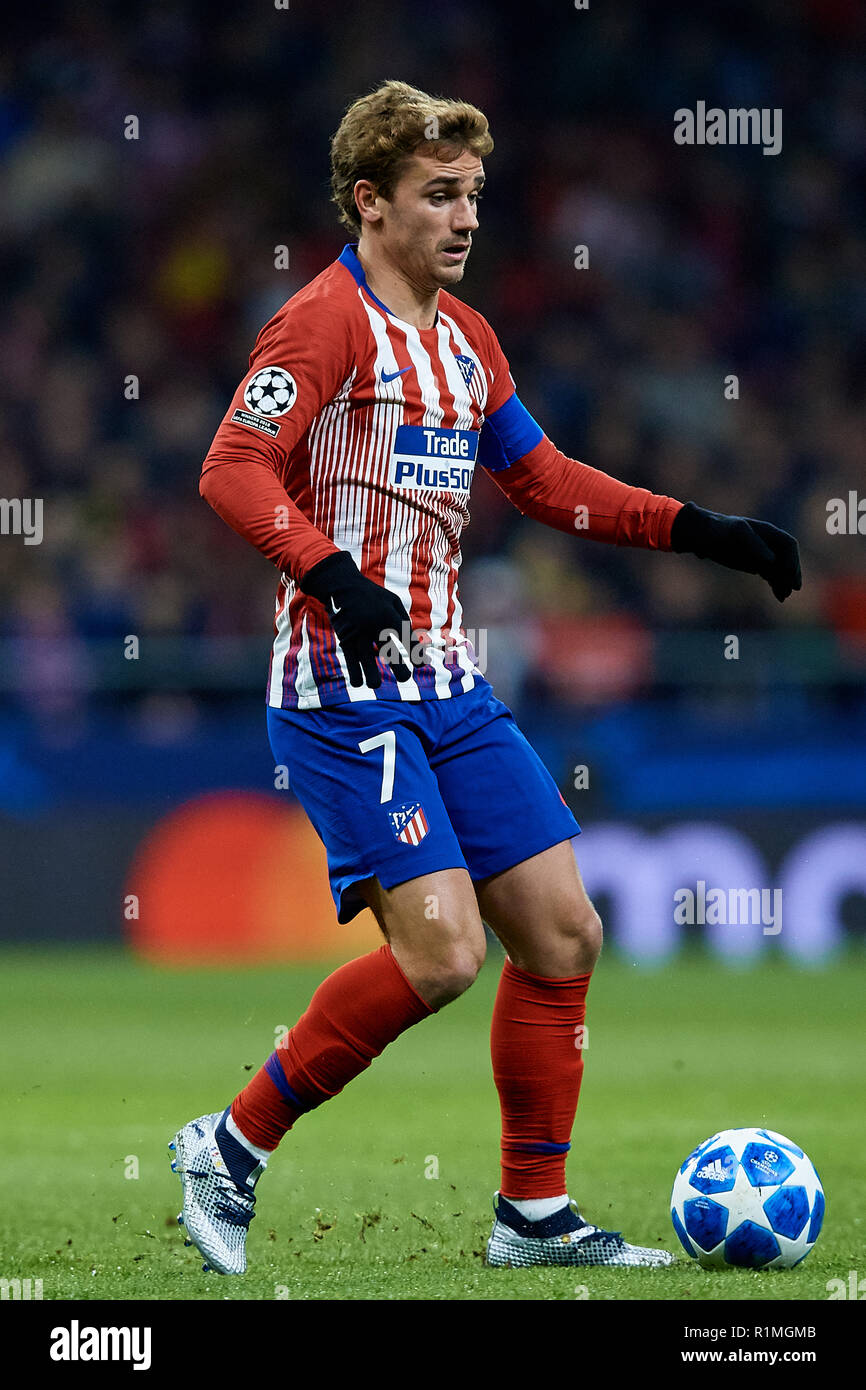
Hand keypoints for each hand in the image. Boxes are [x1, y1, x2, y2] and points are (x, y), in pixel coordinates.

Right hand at [299, 551, 420, 687]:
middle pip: (388, 650)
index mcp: (389, 616)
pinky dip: (354, 673)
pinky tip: (358, 683)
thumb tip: (414, 639)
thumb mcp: (392, 600)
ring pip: (366, 659)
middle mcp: (374, 626)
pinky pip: (350, 658)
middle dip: (398, 667)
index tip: (422, 665)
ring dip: (372, 675)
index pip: (406, 637)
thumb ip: (404, 618)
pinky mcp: (345, 637)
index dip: (416, 652)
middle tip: (405, 678)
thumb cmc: (371, 594)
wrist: (341, 585)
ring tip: (376, 685)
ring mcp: (358, 632)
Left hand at [670, 502, 801, 601]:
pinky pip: (771, 576)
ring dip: (784, 582)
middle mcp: (768, 543)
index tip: (788, 574)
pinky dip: (776, 585)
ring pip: (780, 570)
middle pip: (788, 559)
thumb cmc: (719, 530)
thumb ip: (754, 544)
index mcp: (768, 532)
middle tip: (791, 589)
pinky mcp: (755, 565)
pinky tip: (779, 596)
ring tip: (783, 596)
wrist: (704, 536)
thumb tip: (772, 560)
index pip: (788, 545)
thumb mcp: (736, 532)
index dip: (792, 559)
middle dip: (791, 574)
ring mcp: (762, 555)